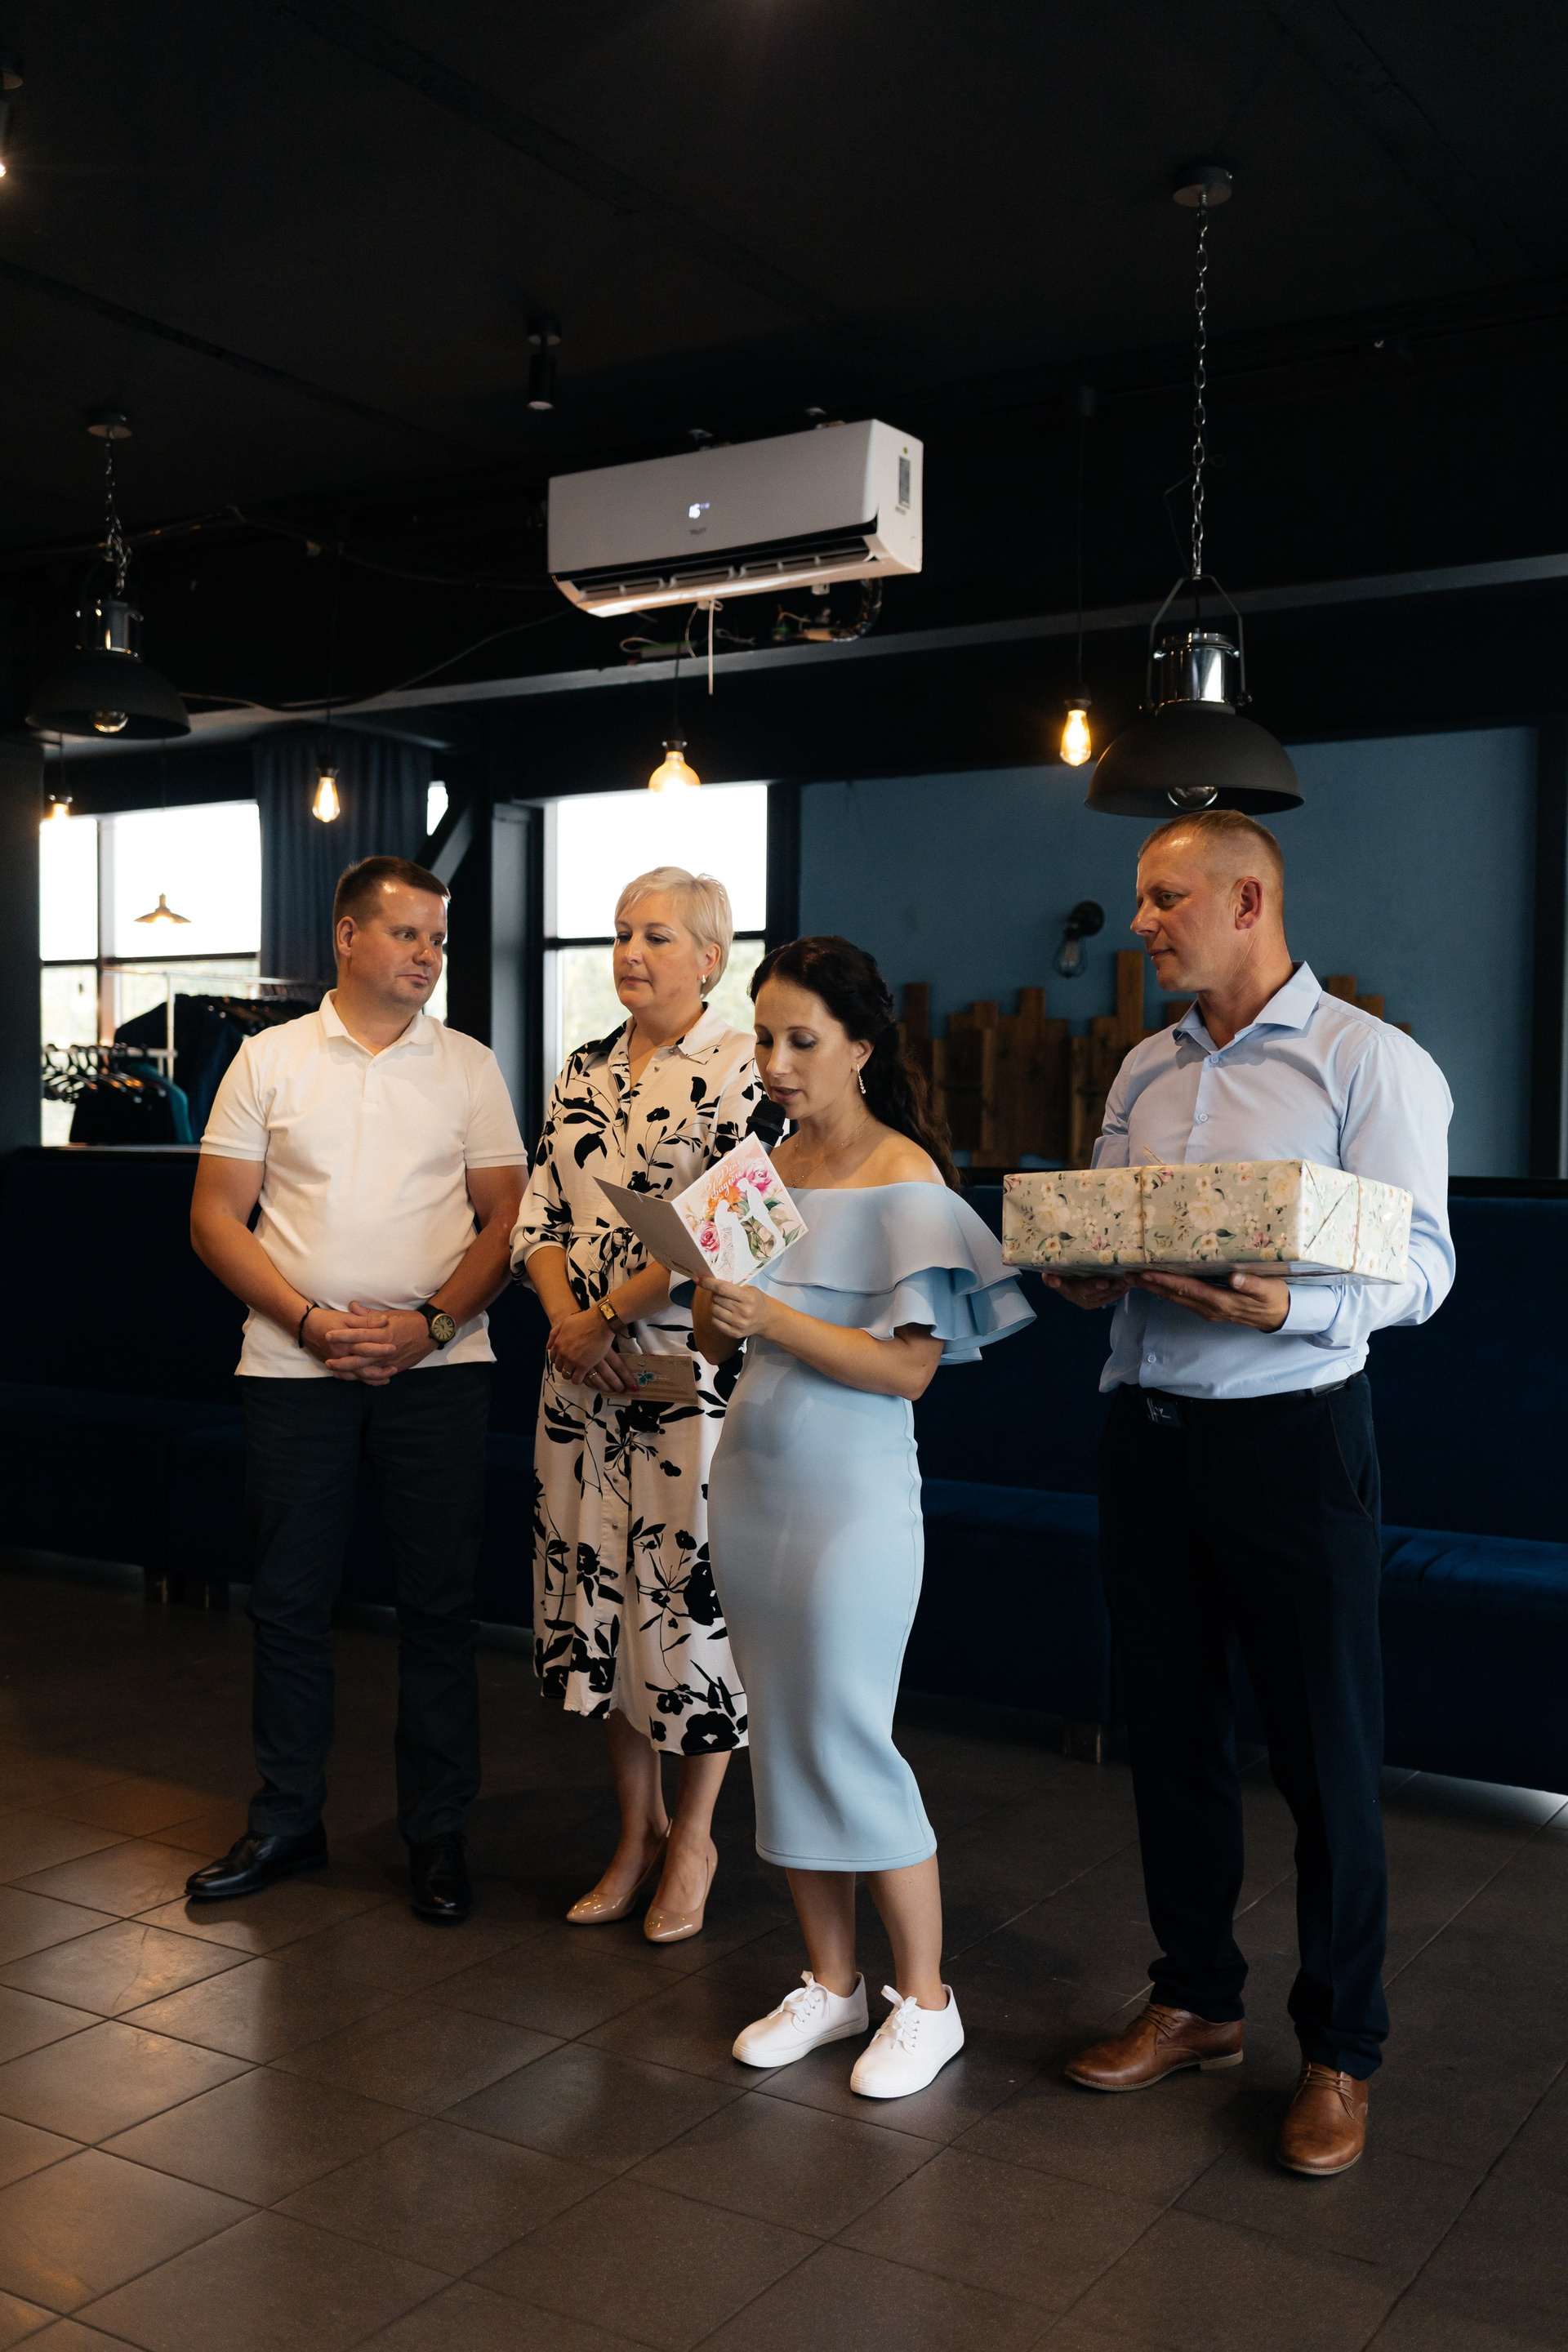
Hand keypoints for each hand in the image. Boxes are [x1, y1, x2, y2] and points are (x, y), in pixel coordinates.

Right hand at [300, 1305, 394, 1381]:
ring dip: (372, 1378)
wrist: (305, 1326)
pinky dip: (360, 1380)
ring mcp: (336, 1362)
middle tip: (395, 1368)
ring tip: (388, 1377)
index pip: (365, 1347)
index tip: (394, 1348)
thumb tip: (384, 1320)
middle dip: (379, 1369)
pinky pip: (348, 1377)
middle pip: (362, 1366)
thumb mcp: (347, 1317)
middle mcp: (340, 1354)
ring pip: (356, 1375)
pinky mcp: (334, 1366)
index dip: (380, 1348)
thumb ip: (366, 1320)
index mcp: (345, 1341)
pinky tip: (372, 1381)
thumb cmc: (328, 1319)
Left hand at [320, 1302, 433, 1382]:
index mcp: (383, 1333)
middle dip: (342, 1360)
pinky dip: (366, 1378)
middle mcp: (385, 1348)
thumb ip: (369, 1314)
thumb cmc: (411, 1321)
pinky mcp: (395, 1367)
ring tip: (336, 1372)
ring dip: (350, 1372)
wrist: (431, 1332)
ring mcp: (390, 1360)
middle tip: (327, 1360)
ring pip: (366, 1369)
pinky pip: (378, 1375)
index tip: (328, 1335)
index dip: (342, 1335)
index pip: (358, 1334)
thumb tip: (352, 1306)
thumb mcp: (391, 1314)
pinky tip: (355, 1379)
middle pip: (359, 1357)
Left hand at [548, 1306, 632, 1392]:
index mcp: (558, 1344)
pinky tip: (583, 1375)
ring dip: (570, 1374)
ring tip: (577, 1372)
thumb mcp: (565, 1323)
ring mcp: (573, 1361)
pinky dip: (578, 1379)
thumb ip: (554, 1334)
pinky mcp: (584, 1366)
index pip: (553, 1357)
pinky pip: (576, 1380)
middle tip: (572, 1365)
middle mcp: (563, 1354)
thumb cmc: (584, 1320)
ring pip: (566, 1375)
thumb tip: (547, 1347)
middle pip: (559, 1367)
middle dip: (564, 1367)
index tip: (565, 1360)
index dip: (558, 1360)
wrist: (600, 1322)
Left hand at [703, 1279, 775, 1343]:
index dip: (708, 1283)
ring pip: (714, 1310)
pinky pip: (715, 1321)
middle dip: (714, 1294)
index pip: (722, 1288)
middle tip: (721, 1293)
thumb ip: (732, 1286)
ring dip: (715, 1304)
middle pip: (716, 1299)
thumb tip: (710, 1281)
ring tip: (724, 1304)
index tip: (699, 1278)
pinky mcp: (734, 1333)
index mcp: (747, 1298)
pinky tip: (724, 1313)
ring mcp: (738, 1324)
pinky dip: (716, 1316)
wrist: (767, 1319)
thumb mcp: (749, 1289)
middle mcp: (743, 1311)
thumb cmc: (756, 1300)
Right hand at [1044, 1273, 1132, 1309]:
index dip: (1090, 1286)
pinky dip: (1119, 1292)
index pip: (1078, 1288)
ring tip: (1126, 1281)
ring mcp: (1088, 1301)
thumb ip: (1049, 1278)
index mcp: (1068, 1290)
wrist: (1060, 1281)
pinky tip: (1127, 1285)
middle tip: (1119, 1281)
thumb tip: (1054, 1280)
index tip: (1104, 1283)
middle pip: (1094, 1293)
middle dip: (1109, 1287)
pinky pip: (1109, 1299)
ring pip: (1104, 1296)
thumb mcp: (1049, 1274)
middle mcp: (1078, 1298)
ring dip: (1116, 1289)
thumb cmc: (1056, 1273)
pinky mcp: (1096, 1302)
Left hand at [1134, 1270, 1290, 1329]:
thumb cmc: (1274, 1298)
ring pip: (1175, 1298)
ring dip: (1155, 1288)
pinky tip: (1158, 1283)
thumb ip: (1251, 1284)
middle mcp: (1208, 1308)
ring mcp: (1207, 1310)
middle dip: (1150, 1284)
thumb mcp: (1268, 1290)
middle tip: (1128, 1273)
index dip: (1164, 1280)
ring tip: (1136, 1277)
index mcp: (1219, 1301)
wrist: (1280, 1316)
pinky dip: (1167, 1291)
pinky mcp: (1209, 1308)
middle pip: (1173, 1295)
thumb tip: (1235, 1278)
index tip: (1145, 1272)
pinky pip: (1183, 1299)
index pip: (1186, 1289)